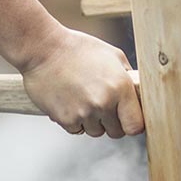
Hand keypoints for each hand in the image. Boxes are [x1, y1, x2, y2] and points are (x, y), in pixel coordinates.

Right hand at [22, 27, 143, 138]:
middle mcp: (104, 103)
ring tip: (84, 99)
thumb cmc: (78, 49)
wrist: (42, 49)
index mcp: (120, 87)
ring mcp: (83, 113)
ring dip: (93, 121)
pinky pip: (77, 130)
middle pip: (117, 132)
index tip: (128, 118)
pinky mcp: (65, 119)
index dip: (133, 124)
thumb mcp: (112, 55)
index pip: (136, 125)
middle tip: (103, 105)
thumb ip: (128, 77)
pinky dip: (75, 121)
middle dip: (112, 122)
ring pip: (96, 132)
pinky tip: (71, 101)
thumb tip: (138, 94)